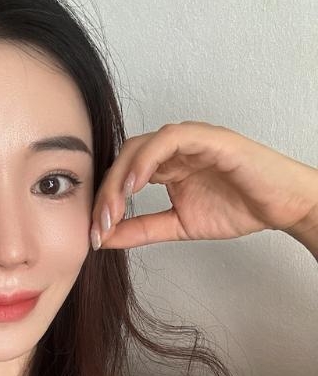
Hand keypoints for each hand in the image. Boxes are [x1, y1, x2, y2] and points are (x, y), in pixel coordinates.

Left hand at [90, 121, 317, 249]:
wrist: (281, 206)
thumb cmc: (237, 208)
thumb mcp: (177, 225)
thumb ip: (142, 229)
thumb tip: (104, 238)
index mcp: (163, 166)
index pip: (121, 176)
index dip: (104, 203)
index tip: (95, 234)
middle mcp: (171, 149)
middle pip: (123, 161)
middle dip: (105, 194)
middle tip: (98, 225)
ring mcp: (188, 140)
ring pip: (139, 147)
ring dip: (120, 178)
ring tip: (112, 209)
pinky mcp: (206, 137)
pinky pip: (167, 139)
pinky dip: (146, 160)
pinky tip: (134, 185)